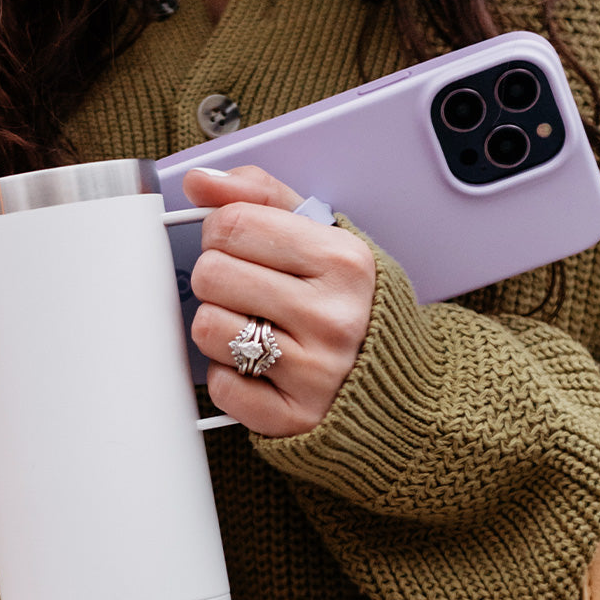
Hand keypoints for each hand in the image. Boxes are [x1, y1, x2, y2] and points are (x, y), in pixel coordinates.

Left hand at [183, 166, 376, 435]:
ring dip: (219, 327)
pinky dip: (231, 375)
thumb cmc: (351, 305)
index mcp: (344, 262)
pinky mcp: (293, 417)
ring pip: (207, 327)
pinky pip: (221, 384)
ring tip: (255, 327)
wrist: (399, 385)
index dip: (222, 231)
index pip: (234, 224)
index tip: (237, 243)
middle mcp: (333, 317)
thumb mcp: (325, 238)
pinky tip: (261, 368)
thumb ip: (263, 199)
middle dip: (218, 279)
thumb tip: (200, 182)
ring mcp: (315, 372)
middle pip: (212, 274)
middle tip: (247, 290)